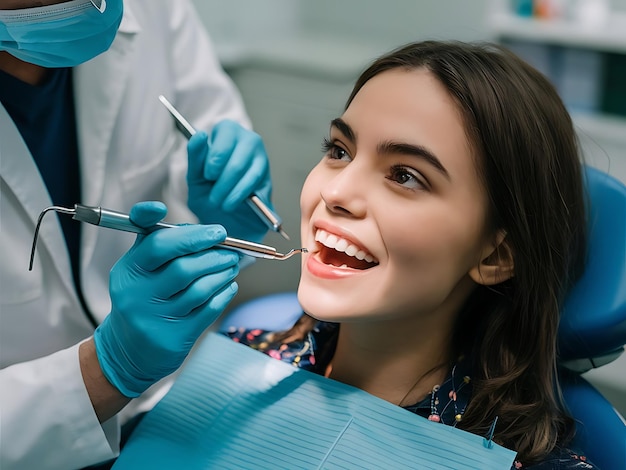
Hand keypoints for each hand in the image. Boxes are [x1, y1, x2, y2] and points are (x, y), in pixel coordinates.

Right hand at [93, 201, 239, 396]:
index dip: (188, 233)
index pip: (157, 244)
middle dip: (214, 254)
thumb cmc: (142, 297)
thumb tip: (203, 230)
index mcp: (129, 270)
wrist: (129, 350)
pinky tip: (228, 285)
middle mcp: (138, 294)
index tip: (216, 231)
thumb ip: (162, 243)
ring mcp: (155, 318)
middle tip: (230, 247)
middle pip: (184, 267)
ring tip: (231, 265)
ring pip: (200, 289)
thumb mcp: (138, 268)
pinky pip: (208, 310)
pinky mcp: (174, 337)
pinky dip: (223, 294)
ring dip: (222, 273)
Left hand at [187, 120, 271, 242]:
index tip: (209, 175)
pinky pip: (259, 189)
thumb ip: (195, 156)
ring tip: (222, 204)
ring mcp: (262, 160)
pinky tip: (233, 204)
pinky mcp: (269, 180)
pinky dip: (244, 199)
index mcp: (228, 132)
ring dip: (233, 192)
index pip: (227, 131)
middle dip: (224, 181)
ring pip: (251, 173)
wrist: (222, 219)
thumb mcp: (195, 176)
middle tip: (214, 197)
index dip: (217, 155)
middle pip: (240, 156)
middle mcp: (248, 141)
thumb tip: (201, 136)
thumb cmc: (208, 192)